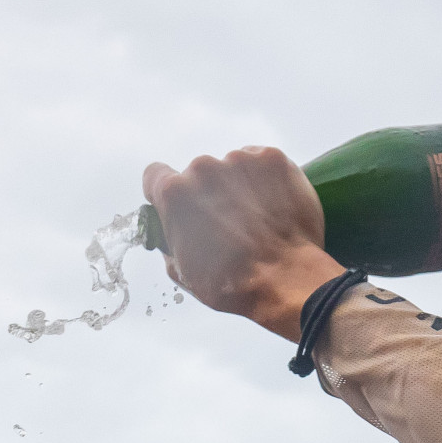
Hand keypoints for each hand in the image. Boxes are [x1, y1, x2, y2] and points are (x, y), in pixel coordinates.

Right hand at [141, 150, 347, 340]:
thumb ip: (169, 242)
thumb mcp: (183, 273)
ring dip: (239, 186)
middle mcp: (203, 168)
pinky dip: (266, 180)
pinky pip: (261, 163)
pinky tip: (274, 206)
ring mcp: (240, 159)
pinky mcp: (272, 158)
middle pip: (199, 174)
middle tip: (229, 222)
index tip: (180, 204)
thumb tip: (172, 231)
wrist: (286, 279)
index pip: (156, 176)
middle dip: (209, 193)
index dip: (166, 191)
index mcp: (175, 194)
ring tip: (258, 218)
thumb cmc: (232, 284)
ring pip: (232, 167)